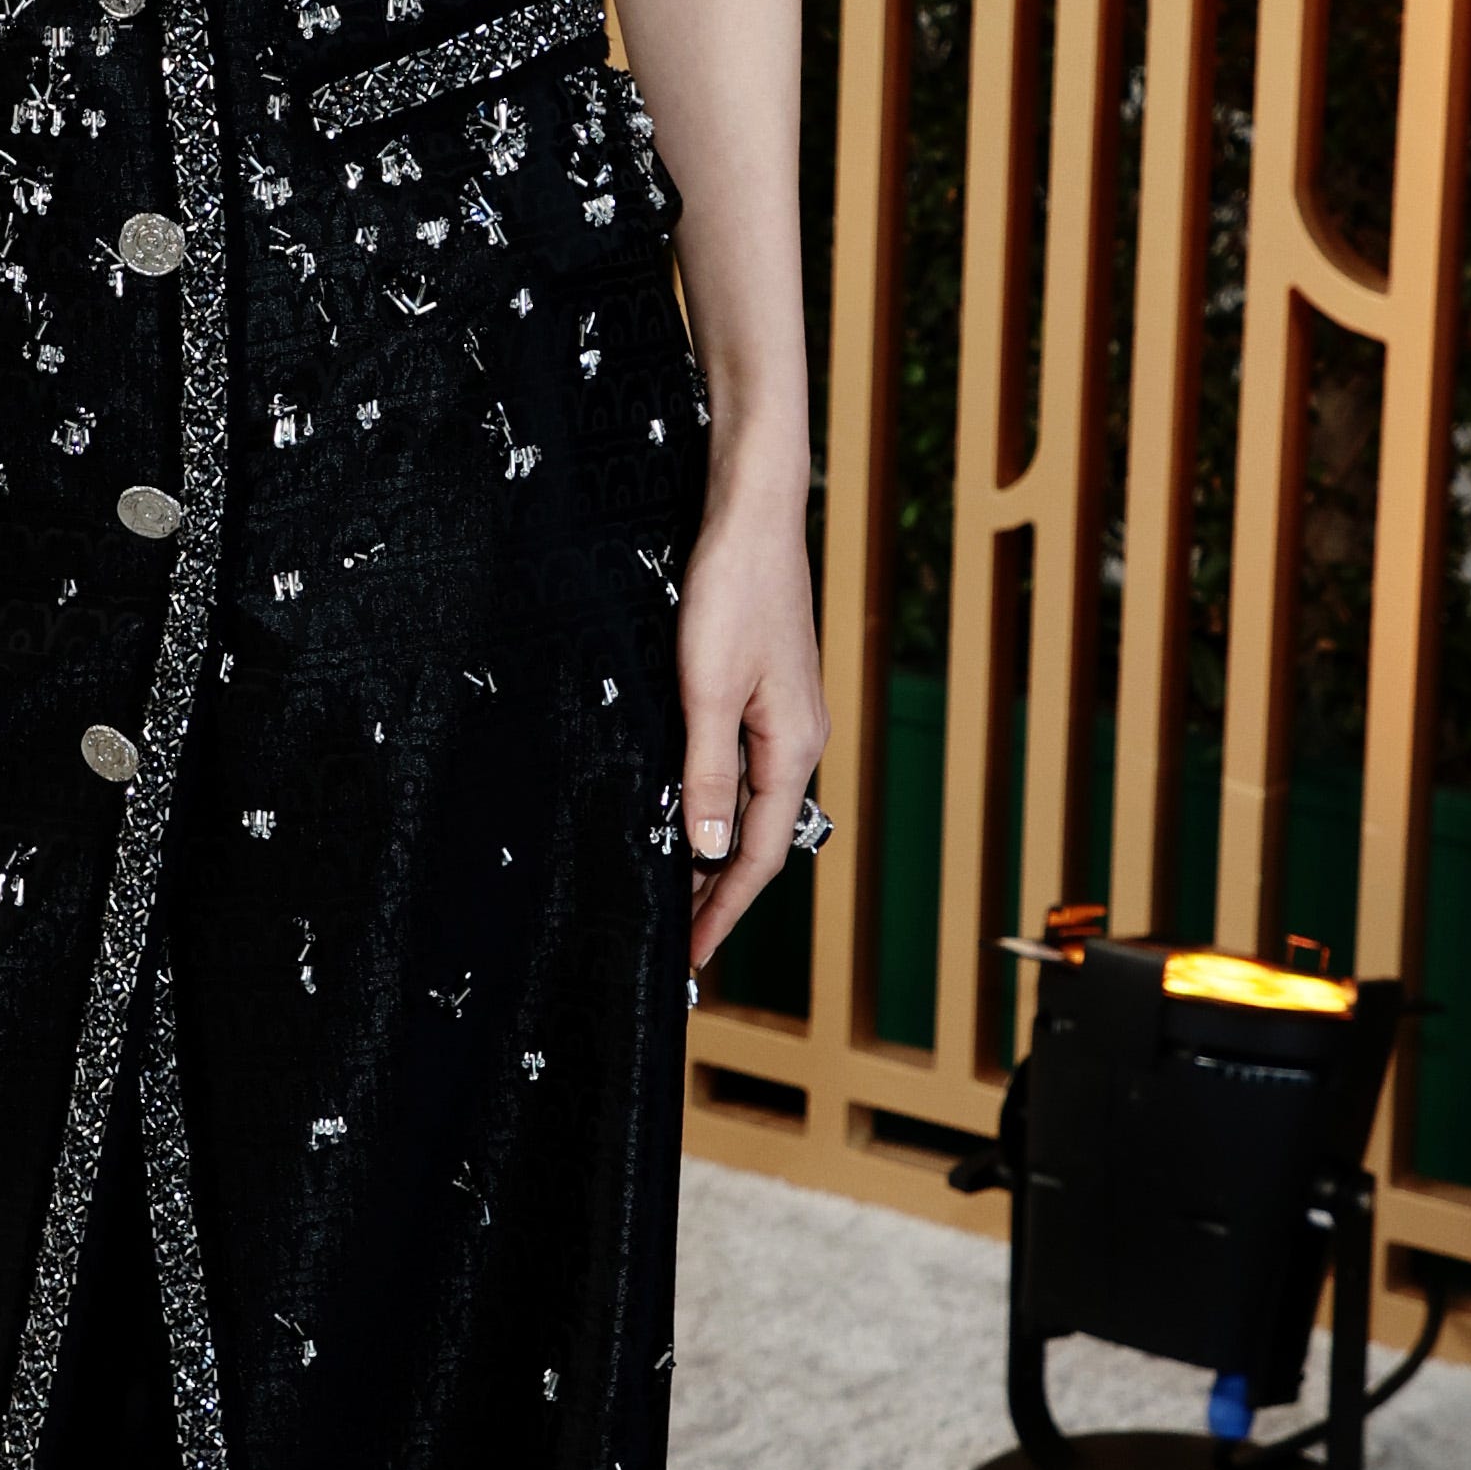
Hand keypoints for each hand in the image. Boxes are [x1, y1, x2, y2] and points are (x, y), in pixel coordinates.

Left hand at [678, 461, 824, 979]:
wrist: (751, 511)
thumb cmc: (732, 590)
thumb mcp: (707, 689)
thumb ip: (708, 772)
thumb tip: (711, 850)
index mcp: (791, 748)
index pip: (758, 856)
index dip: (723, 911)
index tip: (691, 959)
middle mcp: (796, 740)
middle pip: (757, 839)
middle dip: (718, 893)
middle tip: (677, 941)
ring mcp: (781, 715)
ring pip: (748, 806)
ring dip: (714, 851)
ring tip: (674, 892)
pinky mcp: (762, 689)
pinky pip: (740, 770)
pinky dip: (714, 804)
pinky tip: (685, 812)